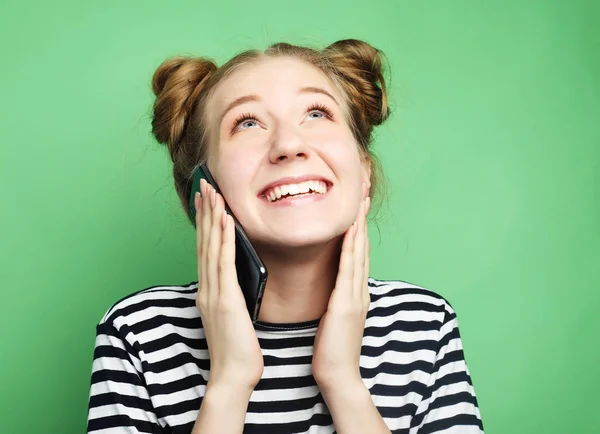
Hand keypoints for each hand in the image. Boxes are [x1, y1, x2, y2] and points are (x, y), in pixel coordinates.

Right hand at [194, 178, 263, 391]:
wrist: (233, 376)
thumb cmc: (237, 349)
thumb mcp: (233, 315)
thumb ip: (232, 293)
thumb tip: (239, 277)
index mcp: (209, 292)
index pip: (206, 250)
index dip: (205, 223)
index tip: (206, 200)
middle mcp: (207, 288)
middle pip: (203, 242)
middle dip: (204, 212)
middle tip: (203, 185)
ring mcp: (213, 292)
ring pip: (211, 247)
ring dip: (211, 217)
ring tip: (212, 191)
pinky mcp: (225, 298)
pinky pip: (224, 262)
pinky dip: (224, 238)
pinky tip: (226, 219)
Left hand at [312, 187, 370, 391]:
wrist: (338, 375)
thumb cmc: (332, 350)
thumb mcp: (334, 320)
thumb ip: (336, 301)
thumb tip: (332, 289)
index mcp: (355, 295)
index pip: (357, 256)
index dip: (358, 231)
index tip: (356, 210)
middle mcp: (359, 291)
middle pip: (362, 249)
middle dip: (362, 221)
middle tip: (363, 195)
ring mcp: (355, 296)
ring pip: (359, 253)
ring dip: (359, 226)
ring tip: (360, 203)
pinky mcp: (346, 303)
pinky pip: (349, 268)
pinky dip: (352, 246)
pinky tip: (351, 230)